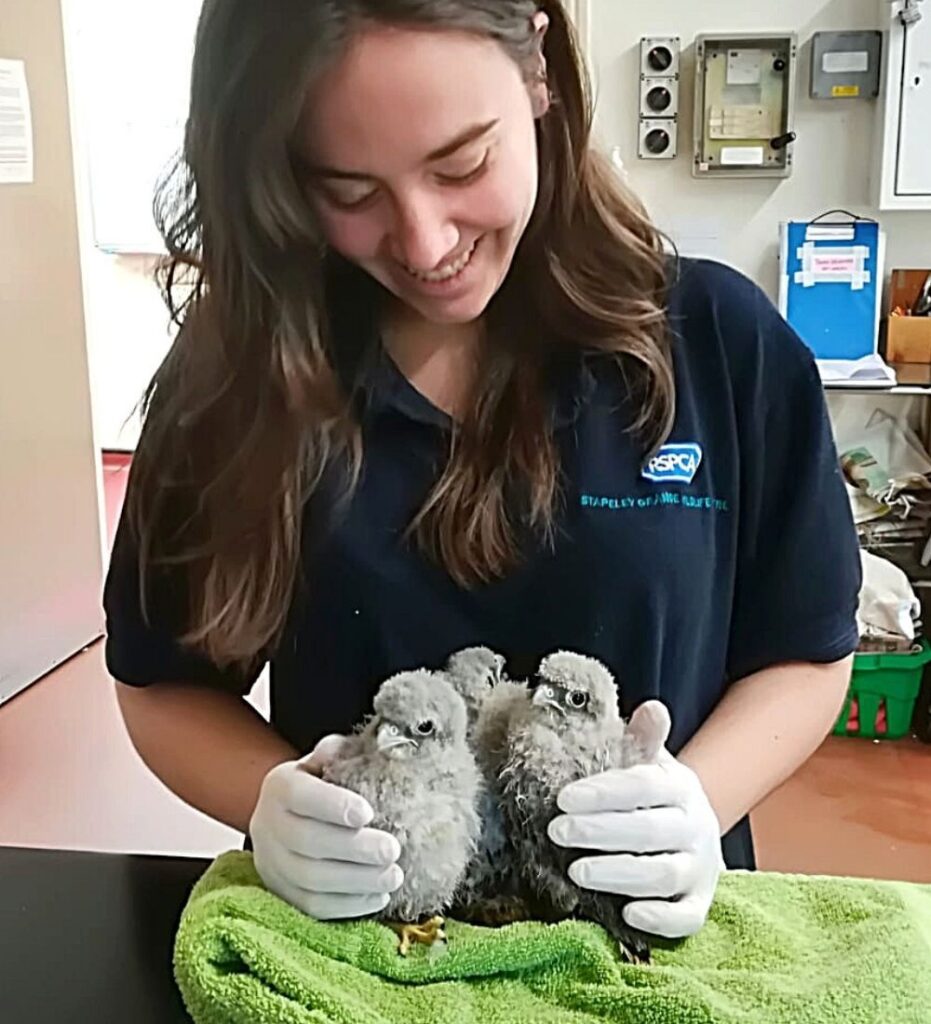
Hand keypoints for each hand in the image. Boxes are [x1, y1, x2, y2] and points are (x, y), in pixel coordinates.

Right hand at [250, 734, 402, 919]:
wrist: (287, 817)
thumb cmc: (321, 785)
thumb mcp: (327, 761)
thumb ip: (341, 753)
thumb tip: (358, 750)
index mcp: (279, 786)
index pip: (300, 795)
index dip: (333, 805)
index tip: (368, 813)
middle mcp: (268, 826)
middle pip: (306, 842)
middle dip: (354, 849)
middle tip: (392, 850)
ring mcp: (272, 865)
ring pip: (310, 880)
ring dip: (357, 881)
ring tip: (393, 876)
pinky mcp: (282, 895)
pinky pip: (313, 907)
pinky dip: (349, 906)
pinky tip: (379, 897)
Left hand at [548, 750, 722, 938]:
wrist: (691, 833)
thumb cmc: (651, 797)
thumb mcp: (646, 763)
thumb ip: (641, 739)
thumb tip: (652, 707)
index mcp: (680, 786)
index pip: (642, 786)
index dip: (603, 792)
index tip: (563, 798)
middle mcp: (696, 826)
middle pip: (650, 831)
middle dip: (601, 832)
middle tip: (558, 832)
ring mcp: (701, 868)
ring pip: (664, 875)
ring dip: (619, 875)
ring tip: (577, 872)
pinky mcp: (699, 904)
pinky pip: (687, 918)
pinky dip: (661, 920)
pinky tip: (629, 915)